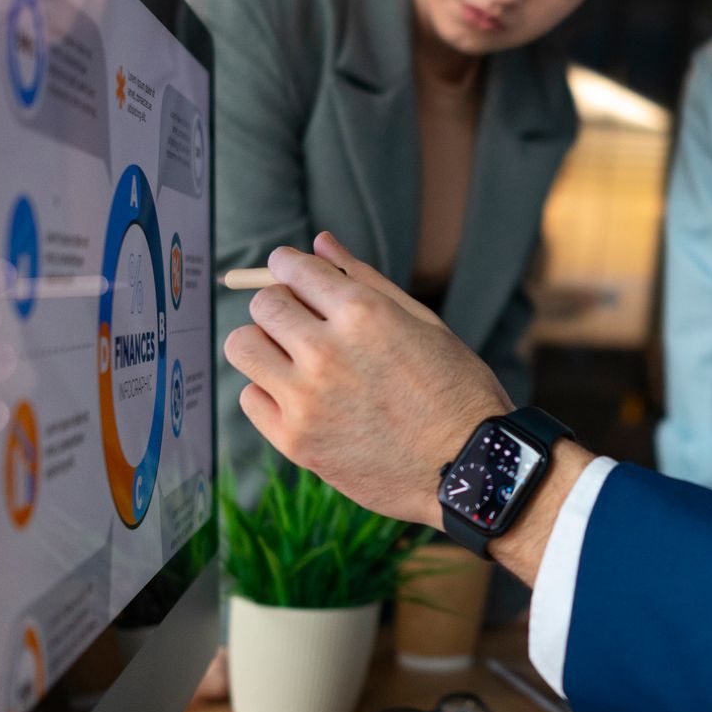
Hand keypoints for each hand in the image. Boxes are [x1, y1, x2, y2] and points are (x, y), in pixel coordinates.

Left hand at [223, 231, 511, 527]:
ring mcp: (306, 399)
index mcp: (363, 314)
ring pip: (243, 347)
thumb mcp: (423, 323)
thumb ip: (365, 280)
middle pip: (263, 306)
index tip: (292, 273)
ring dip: (264, 345)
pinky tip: (304, 398)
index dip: (288, 266)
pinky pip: (250, 398)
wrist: (469, 468)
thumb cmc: (456, 390)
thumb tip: (319, 243)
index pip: (292, 268)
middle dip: (281, 305)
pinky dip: (270, 393)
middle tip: (304, 323)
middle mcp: (327, 352)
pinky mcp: (295, 440)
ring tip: (295, 360)